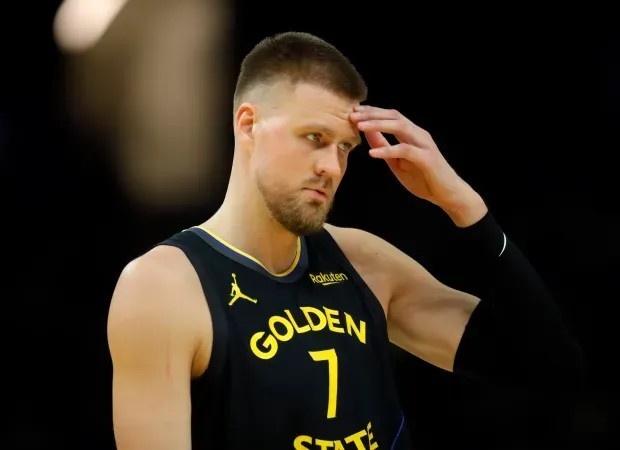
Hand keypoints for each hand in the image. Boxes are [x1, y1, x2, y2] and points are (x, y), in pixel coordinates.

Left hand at [349, 105, 486, 226]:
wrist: (447, 194)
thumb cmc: (423, 178)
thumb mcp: (397, 161)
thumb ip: (384, 146)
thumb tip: (366, 133)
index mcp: (412, 134)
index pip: (391, 116)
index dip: (373, 112)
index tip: (354, 111)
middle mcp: (419, 135)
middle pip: (395, 116)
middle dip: (372, 114)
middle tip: (352, 115)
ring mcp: (424, 145)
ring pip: (401, 127)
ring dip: (379, 125)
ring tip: (360, 127)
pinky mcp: (427, 159)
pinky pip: (406, 150)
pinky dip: (388, 150)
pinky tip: (373, 153)